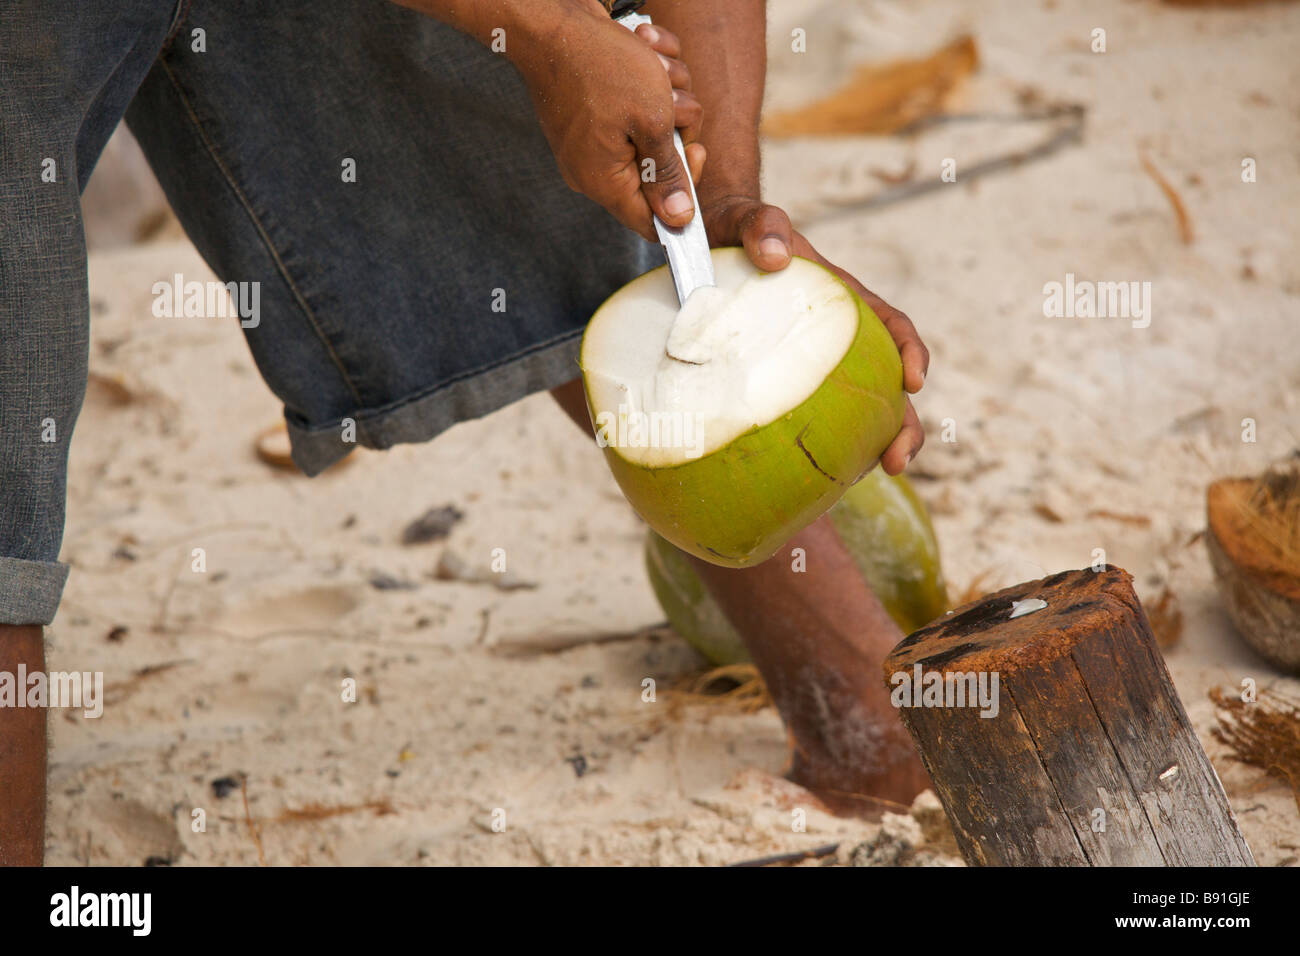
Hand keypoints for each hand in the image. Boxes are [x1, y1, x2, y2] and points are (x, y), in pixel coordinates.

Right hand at [511, 6, 705, 240]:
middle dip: (678, 127)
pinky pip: (639, 107)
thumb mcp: (652, 120)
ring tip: (653, 63)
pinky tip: (645, 48)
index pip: (652, 222)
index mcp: (604, 182)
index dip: (683, 196)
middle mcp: (594, 168)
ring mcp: (592, 141)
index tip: (695, 151)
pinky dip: (652, 76)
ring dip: (669, 93)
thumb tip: (679, 219)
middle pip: (659, 171)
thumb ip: (668, 174)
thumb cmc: (602, 65)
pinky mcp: (594, 114)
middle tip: (673, 98)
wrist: (555, 18)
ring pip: (656, 131)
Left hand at [702, 197, 928, 475]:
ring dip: (865, 449)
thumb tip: (776, 255)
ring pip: (853, 412)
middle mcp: (836, 339)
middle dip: (902, 426)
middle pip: (885, 385)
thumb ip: (761, 224)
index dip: (909, 352)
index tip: (913, 381)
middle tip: (895, 461)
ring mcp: (811, 366)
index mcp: (842, 300)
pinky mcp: (781, 385)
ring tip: (852, 484)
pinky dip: (811, 452)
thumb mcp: (745, 220)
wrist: (698, 246)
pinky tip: (796, 481)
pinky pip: (805, 421)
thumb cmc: (732, 232)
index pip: (891, 326)